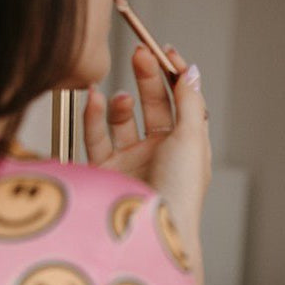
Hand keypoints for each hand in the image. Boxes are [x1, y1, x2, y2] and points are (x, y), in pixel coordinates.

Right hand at [83, 45, 211, 273]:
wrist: (148, 233)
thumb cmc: (178, 193)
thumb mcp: (192, 140)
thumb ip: (189, 102)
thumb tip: (192, 71)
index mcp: (189, 147)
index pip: (183, 102)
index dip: (174, 75)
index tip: (164, 50)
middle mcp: (161, 153)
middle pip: (154, 105)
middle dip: (146, 78)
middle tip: (138, 54)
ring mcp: (132, 162)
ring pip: (122, 119)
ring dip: (120, 101)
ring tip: (119, 97)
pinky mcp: (105, 171)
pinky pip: (96, 135)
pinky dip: (93, 115)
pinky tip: (94, 99)